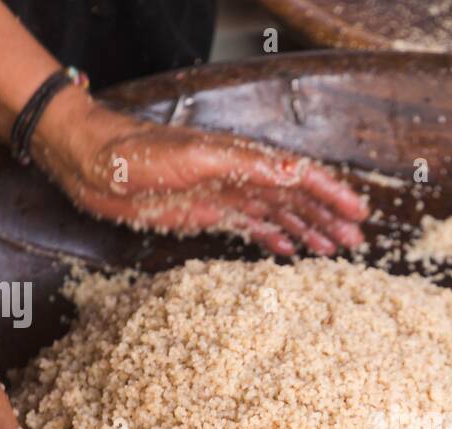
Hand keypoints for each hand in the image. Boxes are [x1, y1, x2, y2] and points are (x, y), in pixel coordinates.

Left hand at [32, 86, 369, 255]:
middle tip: (355, 242)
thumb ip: (246, 164)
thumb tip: (295, 173)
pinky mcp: (206, 213)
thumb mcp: (196, 157)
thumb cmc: (138, 153)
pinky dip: (272, 239)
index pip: (300, 177)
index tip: (357, 215)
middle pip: (296, 199)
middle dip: (327, 219)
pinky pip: (249, 227)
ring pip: (278, 215)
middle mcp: (241, 177)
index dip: (331, 195)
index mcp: (245, 160)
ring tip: (331, 250)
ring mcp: (225, 196)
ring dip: (306, 231)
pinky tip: (287, 252)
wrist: (93, 164)